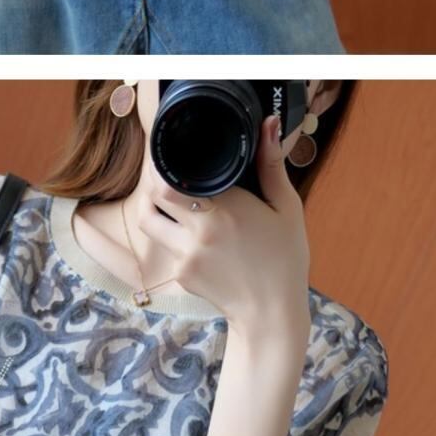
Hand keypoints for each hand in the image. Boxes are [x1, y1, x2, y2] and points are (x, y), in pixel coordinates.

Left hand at [147, 113, 311, 349]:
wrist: (272, 311)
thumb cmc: (284, 257)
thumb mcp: (286, 207)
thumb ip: (272, 164)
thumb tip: (269, 124)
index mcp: (226, 207)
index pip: (175, 176)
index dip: (168, 162)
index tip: (174, 154)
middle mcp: (200, 230)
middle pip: (154, 194)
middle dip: (157, 181)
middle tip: (169, 174)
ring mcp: (185, 254)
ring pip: (148, 220)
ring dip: (154, 207)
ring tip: (172, 201)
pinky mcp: (180, 274)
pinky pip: (164, 245)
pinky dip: (171, 236)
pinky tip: (193, 235)